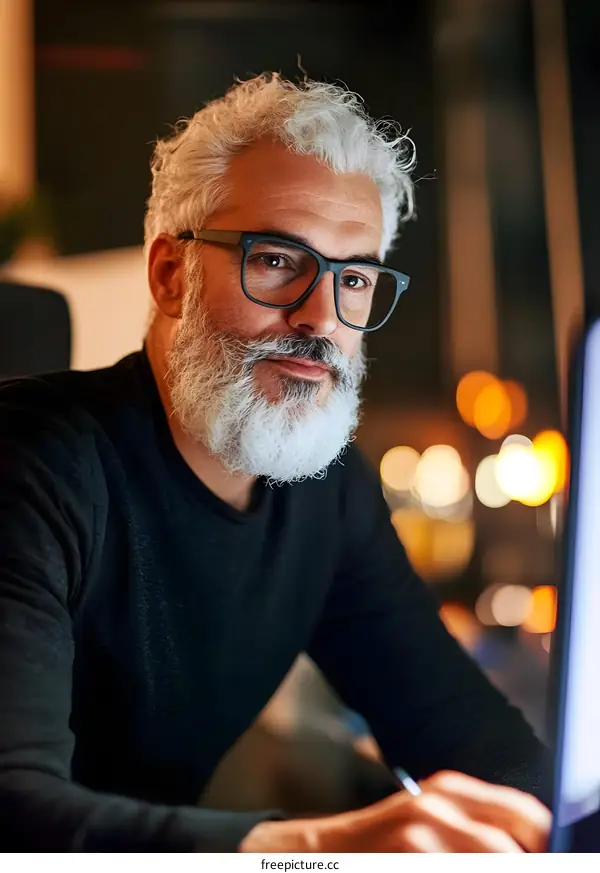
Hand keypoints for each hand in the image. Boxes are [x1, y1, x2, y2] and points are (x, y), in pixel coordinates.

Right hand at [239, 770, 551, 852]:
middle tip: (516, 867)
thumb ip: (477, 826)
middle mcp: (437, 806)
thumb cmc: (380, 842)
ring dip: (492, 870)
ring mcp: (418, 835)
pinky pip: (456, 872)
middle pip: (512, 847)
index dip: (541, 844)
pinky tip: (434, 870)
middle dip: (518, 862)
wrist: (315, 852)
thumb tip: (531, 843)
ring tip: (462, 865)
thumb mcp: (430, 818)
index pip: (528, 816)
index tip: (542, 858)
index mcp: (451, 789)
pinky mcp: (402, 857)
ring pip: (494, 860)